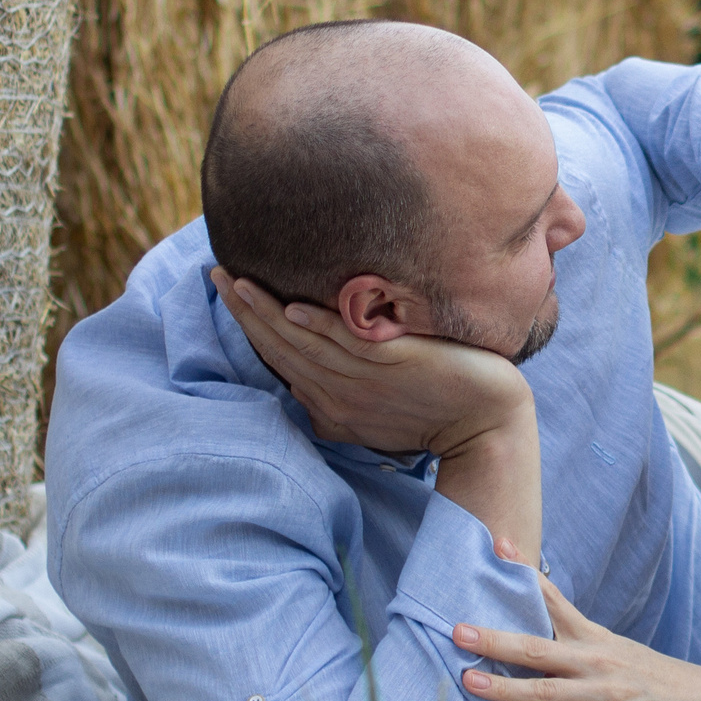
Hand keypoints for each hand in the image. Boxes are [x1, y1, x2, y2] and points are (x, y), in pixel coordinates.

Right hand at [214, 269, 528, 455]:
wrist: (486, 427)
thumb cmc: (436, 414)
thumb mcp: (375, 411)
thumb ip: (339, 395)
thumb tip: (302, 383)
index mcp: (331, 404)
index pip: (279, 358)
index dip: (249, 325)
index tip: (226, 290)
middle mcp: (339, 393)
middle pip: (281, 348)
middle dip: (245, 312)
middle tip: (215, 274)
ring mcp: (365, 380)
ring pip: (305, 344)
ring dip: (268, 314)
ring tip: (238, 283)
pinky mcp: (394, 365)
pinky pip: (350, 345)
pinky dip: (320, 327)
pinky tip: (294, 309)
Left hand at [455, 574, 700, 700]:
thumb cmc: (663, 683)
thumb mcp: (623, 656)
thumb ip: (580, 653)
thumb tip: (539, 651)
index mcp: (597, 640)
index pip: (555, 599)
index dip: (524, 573)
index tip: (496, 545)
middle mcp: (598, 661)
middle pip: (538, 646)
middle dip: (495, 638)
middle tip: (457, 629)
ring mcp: (607, 694)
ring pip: (547, 691)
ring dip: (505, 687)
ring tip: (468, 681)